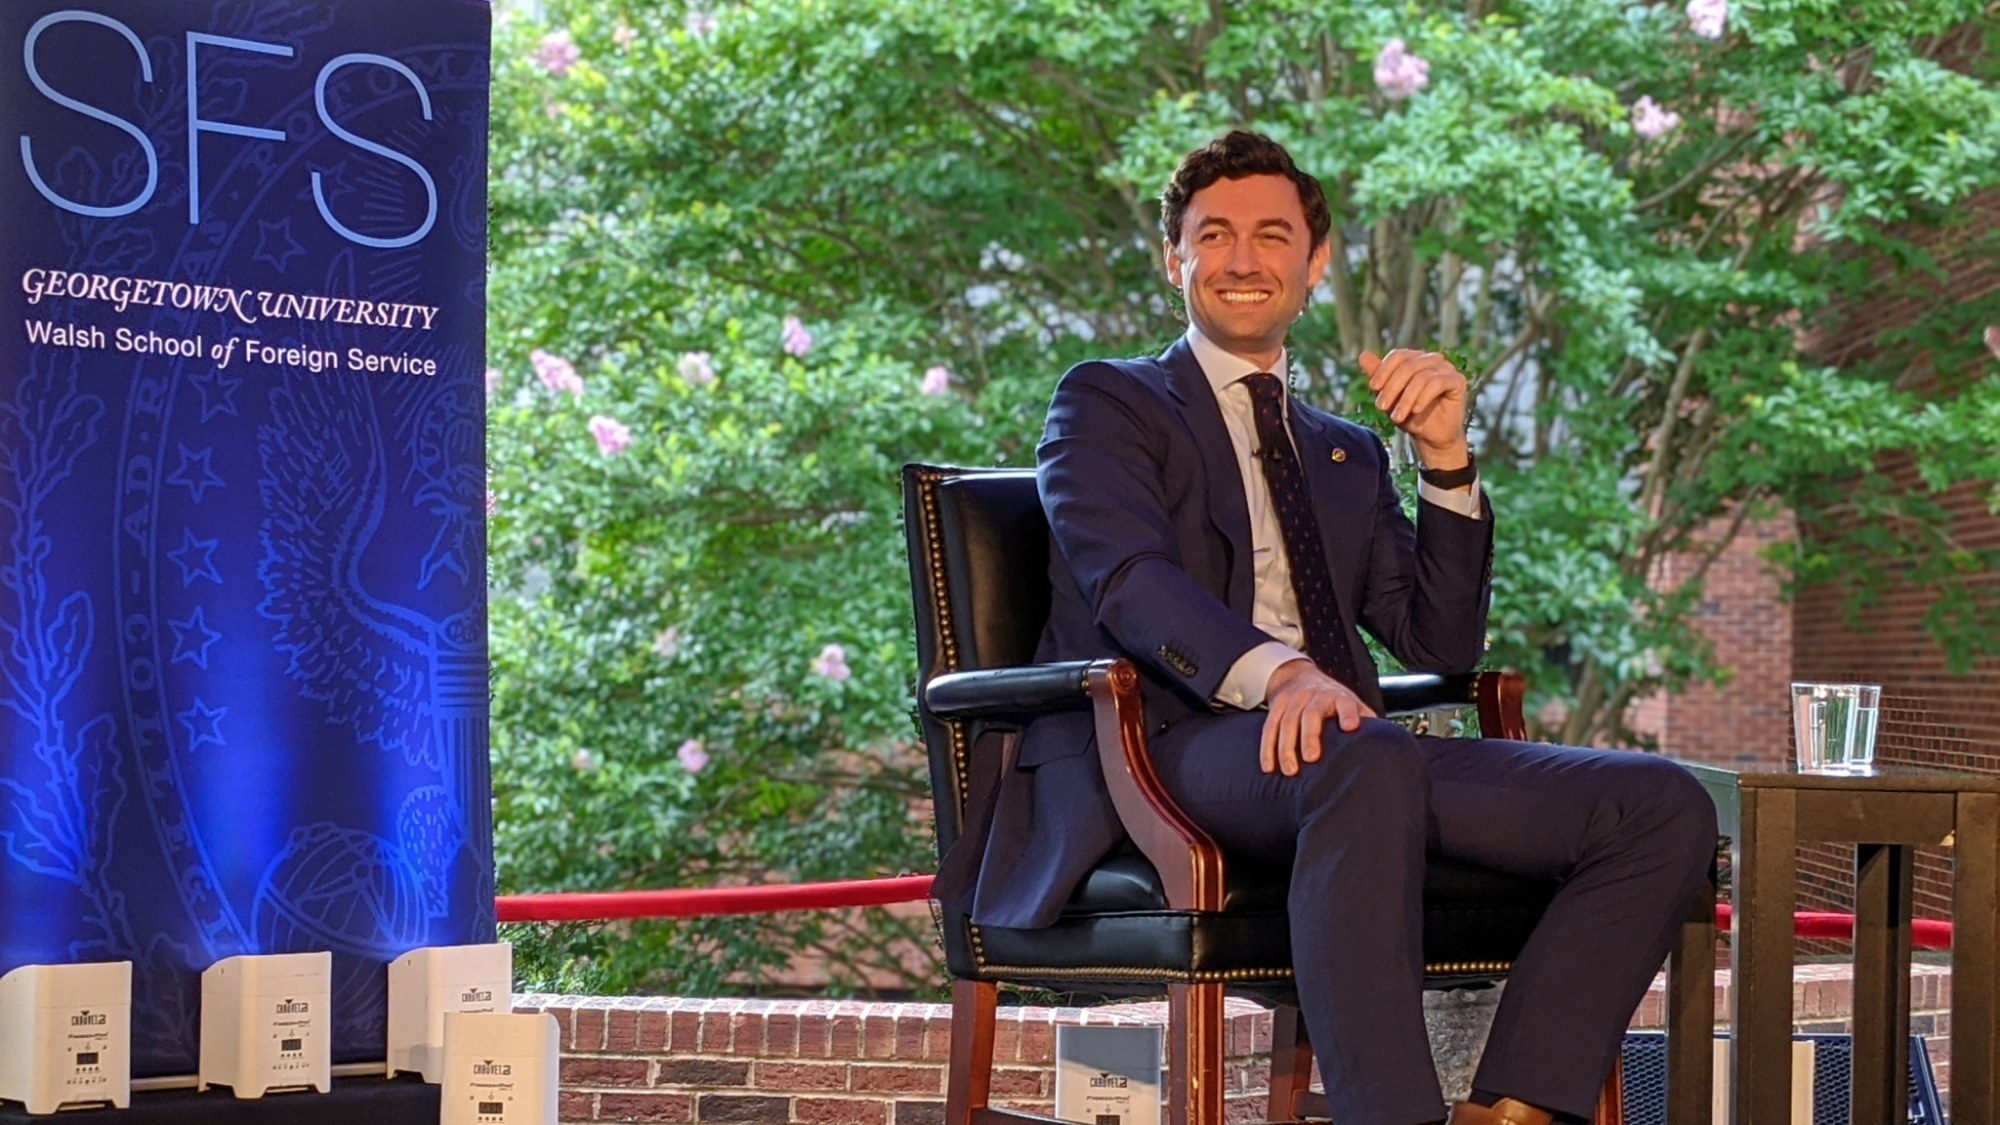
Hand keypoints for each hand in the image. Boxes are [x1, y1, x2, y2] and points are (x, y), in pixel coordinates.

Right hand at [1260, 659, 1376, 776]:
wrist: (1299, 676)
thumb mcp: (1351, 703)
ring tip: (1289, 770)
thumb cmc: (1331, 699)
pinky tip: (1269, 766)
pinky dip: (1267, 748)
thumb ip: (1365, 721)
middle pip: (1310, 714)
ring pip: (1287, 722)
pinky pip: (1269, 728)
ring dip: (1286, 747)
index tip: (1350, 727)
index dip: (1348, 713)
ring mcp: (1293, 700)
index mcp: (1338, 696)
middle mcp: (1315, 695)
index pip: (1345, 703)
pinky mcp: (1277, 706)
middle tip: (1311, 758)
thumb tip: (1385, 745)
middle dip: (1310, 736)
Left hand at [1359, 349, 1469, 468]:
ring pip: (1422, 377)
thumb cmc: (1408, 414)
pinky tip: (1415, 410)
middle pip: (1408, 366)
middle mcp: (1432, 359)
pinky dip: (1423, 397)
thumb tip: (1363, 355)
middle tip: (1381, 407)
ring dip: (1406, 398)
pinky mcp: (1458, 381)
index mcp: (1415, 359)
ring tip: (1396, 417)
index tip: (1373, 388)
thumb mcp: (1389, 397)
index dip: (1384, 370)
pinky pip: (1438, 383)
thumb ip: (1378, 376)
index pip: (1398, 356)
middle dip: (1392, 388)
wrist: (1429, 437)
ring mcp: (1447, 369)